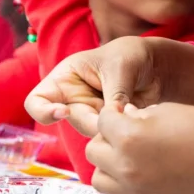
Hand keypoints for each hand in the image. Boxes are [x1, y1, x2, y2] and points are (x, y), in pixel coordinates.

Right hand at [24, 36, 193, 135]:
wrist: (157, 67)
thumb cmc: (132, 55)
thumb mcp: (121, 67)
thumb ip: (113, 93)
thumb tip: (110, 121)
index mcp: (65, 78)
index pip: (36, 102)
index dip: (44, 111)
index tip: (65, 111)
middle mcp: (73, 99)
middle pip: (68, 121)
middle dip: (89, 121)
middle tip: (113, 114)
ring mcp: (89, 114)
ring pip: (88, 133)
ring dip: (107, 128)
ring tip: (131, 109)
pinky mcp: (107, 127)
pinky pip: (105, 138)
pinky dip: (119, 132)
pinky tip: (136, 117)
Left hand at [86, 103, 193, 193]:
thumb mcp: (165, 110)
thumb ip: (137, 116)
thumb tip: (122, 120)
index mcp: (129, 138)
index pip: (102, 121)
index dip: (114, 113)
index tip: (126, 112)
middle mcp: (127, 167)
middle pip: (93, 151)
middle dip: (106, 138)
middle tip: (126, 132)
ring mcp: (137, 190)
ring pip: (100, 178)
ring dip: (108, 163)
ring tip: (130, 153)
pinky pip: (125, 191)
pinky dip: (129, 179)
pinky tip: (150, 167)